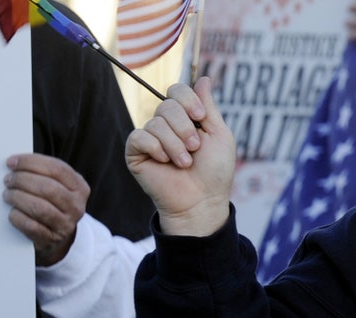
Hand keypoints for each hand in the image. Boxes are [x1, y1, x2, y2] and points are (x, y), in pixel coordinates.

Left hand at [3, 153, 88, 265]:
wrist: (58, 236)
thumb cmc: (52, 204)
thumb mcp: (58, 186)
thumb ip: (43, 173)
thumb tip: (15, 163)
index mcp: (80, 188)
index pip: (57, 169)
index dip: (31, 163)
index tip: (12, 162)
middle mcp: (76, 206)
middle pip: (48, 188)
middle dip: (22, 180)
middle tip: (8, 180)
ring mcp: (65, 224)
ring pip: (39, 208)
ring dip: (17, 198)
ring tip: (8, 194)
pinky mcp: (51, 238)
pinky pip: (31, 226)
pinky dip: (17, 217)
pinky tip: (12, 212)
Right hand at [126, 77, 233, 236]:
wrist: (202, 200)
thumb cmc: (214, 171)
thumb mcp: (219, 135)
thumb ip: (209, 107)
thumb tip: (204, 78)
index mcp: (186, 117)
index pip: (177, 90)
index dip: (188, 99)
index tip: (200, 117)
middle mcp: (166, 124)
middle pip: (167, 105)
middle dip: (185, 127)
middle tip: (195, 148)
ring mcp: (150, 138)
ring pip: (156, 123)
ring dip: (176, 145)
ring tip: (185, 163)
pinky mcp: (135, 152)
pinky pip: (140, 136)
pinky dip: (157, 148)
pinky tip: (165, 162)